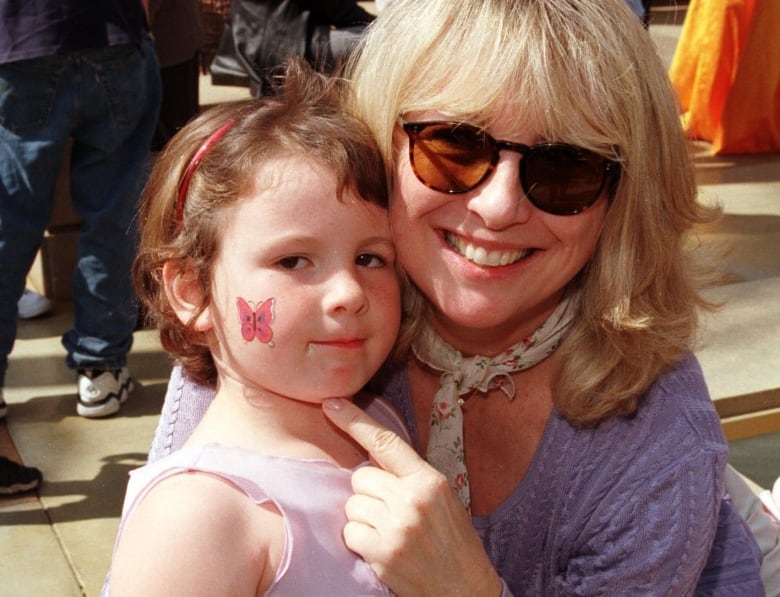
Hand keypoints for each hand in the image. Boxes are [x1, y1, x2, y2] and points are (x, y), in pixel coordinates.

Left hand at [323, 398, 502, 596]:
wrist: (465, 590)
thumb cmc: (453, 541)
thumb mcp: (441, 498)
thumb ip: (409, 476)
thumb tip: (370, 453)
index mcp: (429, 480)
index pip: (386, 442)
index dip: (355, 420)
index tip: (331, 403)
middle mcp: (412, 500)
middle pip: (360, 478)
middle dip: (369, 493)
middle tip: (391, 512)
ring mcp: (396, 528)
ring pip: (352, 505)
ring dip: (363, 518)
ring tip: (389, 532)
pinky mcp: (382, 555)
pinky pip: (350, 533)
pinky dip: (360, 541)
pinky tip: (382, 549)